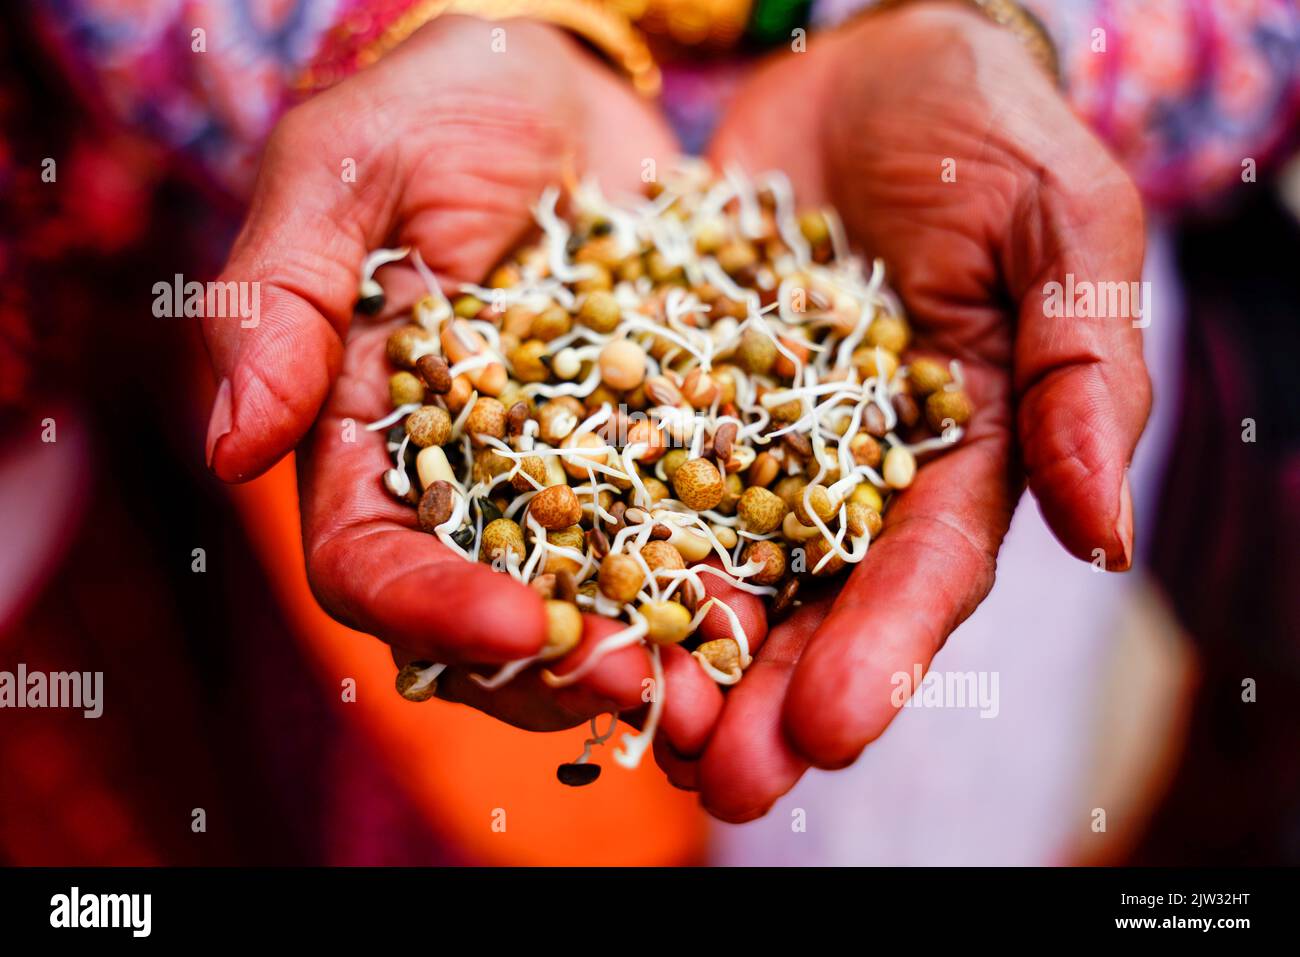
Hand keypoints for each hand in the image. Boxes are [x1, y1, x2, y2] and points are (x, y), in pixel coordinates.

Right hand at [207, 15, 761, 737]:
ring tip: (723, 678)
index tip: (513, 625)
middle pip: (488, 617)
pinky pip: (695, 530)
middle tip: (645, 687)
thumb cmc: (435, 107)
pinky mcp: (662, 446)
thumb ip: (279, 301)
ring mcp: (571, 474)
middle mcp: (467, 483)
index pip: (372, 563)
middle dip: (560, 662)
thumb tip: (226, 451)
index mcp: (367, 440)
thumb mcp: (346, 171)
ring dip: (653, 653)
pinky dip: (727, 574)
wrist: (565, 84)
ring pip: (596, 601)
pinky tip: (777, 599)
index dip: (432, 610)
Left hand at [672, 3, 1150, 818]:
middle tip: (723, 783)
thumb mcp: (1061, 224)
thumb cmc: (986, 132)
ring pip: (714, 557)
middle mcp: (850, 467)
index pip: (927, 568)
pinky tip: (557, 595)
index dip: (885, 650)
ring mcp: (753, 435)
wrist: (863, 66)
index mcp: (959, 449)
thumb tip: (1103, 532)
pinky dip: (599, 531)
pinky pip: (630, 465)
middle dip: (771, 692)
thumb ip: (1080, 367)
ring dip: (678, 647)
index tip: (835, 726)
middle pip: (813, 598)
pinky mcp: (671, 389)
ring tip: (634, 728)